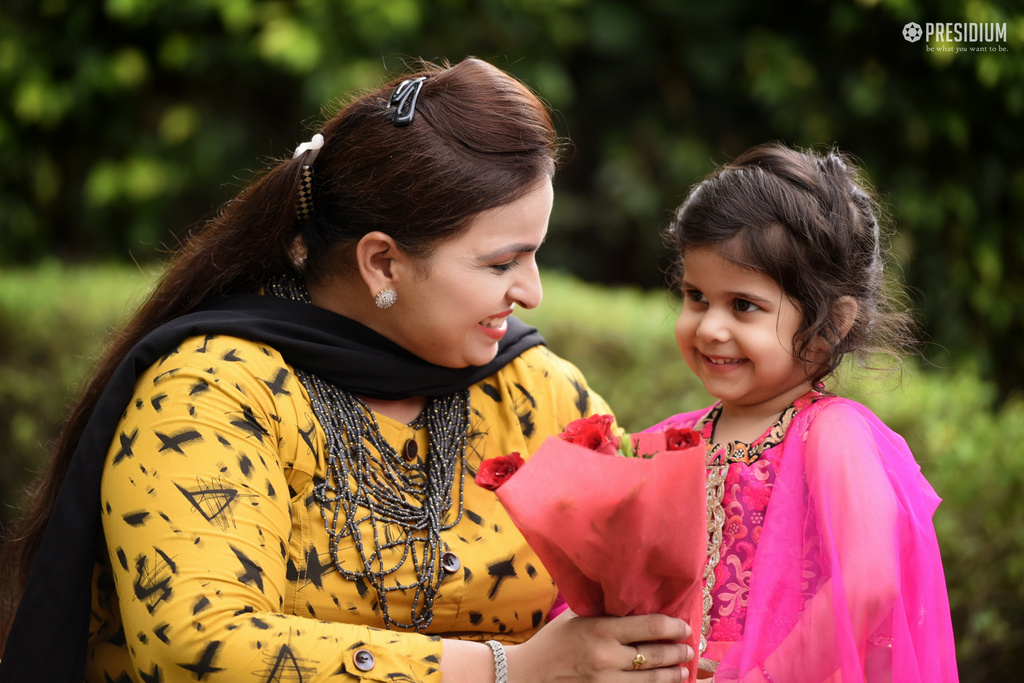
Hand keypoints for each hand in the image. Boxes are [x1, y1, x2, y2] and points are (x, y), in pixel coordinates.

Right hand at [505, 609, 693, 681]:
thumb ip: (604, 611)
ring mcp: (605, 682)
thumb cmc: (552, 641)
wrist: (526, 674)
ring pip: (651, 680)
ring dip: (672, 675)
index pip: (649, 626)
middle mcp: (606, 657)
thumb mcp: (576, 618)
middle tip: (689, 648)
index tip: (684, 627)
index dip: (673, 626)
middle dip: (677, 651)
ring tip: (683, 669)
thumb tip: (634, 599)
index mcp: (601, 630)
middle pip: (655, 654)